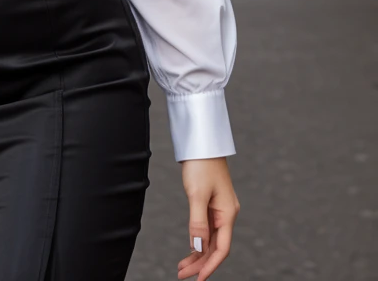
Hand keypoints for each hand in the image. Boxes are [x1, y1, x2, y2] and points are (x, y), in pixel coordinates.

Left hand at [177, 156, 239, 279]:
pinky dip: (197, 240)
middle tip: (182, 275)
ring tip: (182, 267)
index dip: (210, 265)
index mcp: (227, 213)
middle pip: (215, 246)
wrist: (201, 143)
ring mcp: (218, 209)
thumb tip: (198, 247)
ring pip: (210, 239)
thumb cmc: (201, 165)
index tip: (197, 279)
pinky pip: (206, 228)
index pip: (221, 248)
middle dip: (200, 263)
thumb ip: (197, 222)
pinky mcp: (210, 204)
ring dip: (197, 254)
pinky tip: (190, 249)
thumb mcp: (197, 194)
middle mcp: (226, 214)